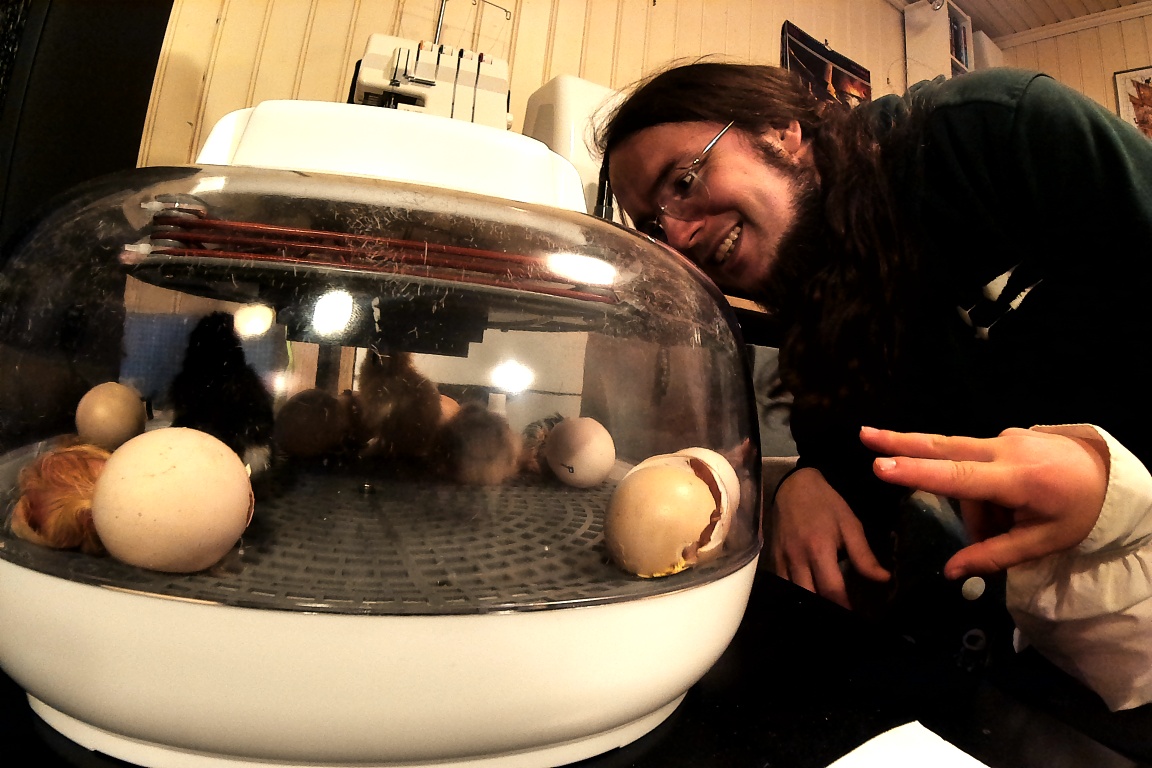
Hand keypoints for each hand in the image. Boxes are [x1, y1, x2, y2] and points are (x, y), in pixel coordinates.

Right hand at [770, 467, 890, 607]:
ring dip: (808, 604)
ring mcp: (782, 560)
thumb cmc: (826, 504)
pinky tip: (806, 598)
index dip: (844, 608)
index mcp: (820, 549)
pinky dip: (793, 594)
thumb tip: (883, 579)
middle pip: (810, 596)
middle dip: (826, 611)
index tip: (855, 617)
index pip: (832, 589)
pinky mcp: (772, 559)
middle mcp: (797, 558)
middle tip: (840, 616)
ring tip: (824, 611)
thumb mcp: (850, 525)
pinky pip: (781, 584)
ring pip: (792, 594)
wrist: (794, 485)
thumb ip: (864, 555)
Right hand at [860, 426, 1107, 579]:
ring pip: (962, 465)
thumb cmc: (1080, 511)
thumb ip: (995, 556)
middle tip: (864, 437)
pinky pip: (978, 463)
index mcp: (1018, 479)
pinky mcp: (1006, 435)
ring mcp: (1005, 437)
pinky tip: (1004, 509)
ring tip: (994, 531)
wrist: (1110, 473)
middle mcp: (1005, 450)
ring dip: (967, 501)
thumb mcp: (1044, 543)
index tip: (882, 466)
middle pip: (944, 447)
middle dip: (901, 443)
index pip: (958, 477)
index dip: (918, 473)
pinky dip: (980, 490)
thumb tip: (950, 572)